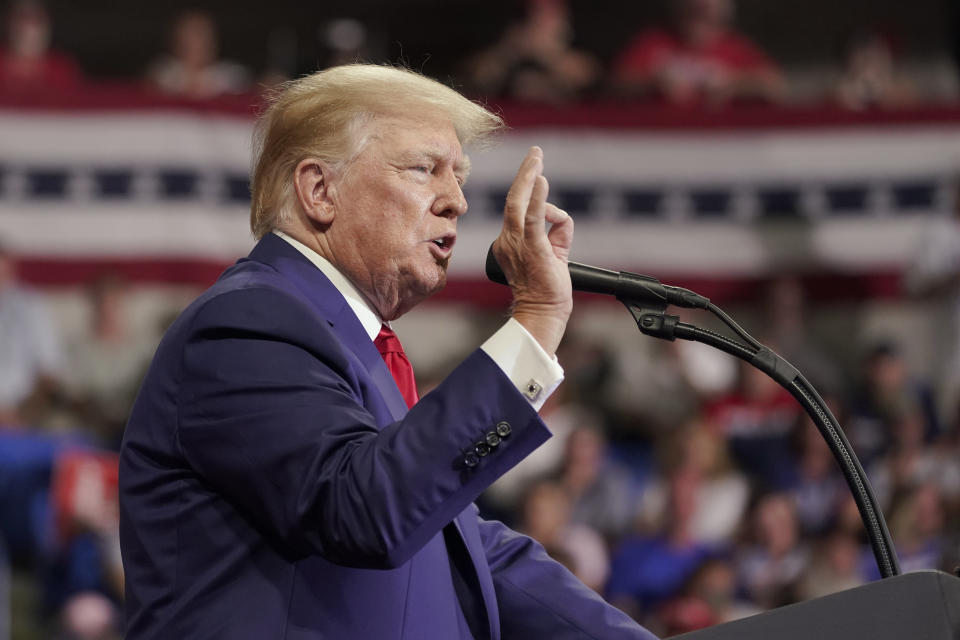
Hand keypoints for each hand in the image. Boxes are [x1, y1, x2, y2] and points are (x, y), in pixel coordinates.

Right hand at [492, 146, 573, 354]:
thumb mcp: (553, 256)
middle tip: (535, 154)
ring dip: (529, 177)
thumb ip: (556, 235)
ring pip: (519, 203)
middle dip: (524, 173)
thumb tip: (561, 218)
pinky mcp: (532, 248)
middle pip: (513, 199)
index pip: (517, 211)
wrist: (542, 314)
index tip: (536, 173)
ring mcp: (518, 244)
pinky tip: (542, 180)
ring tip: (537, 158)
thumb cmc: (547, 292)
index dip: (527, 191)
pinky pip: (533, 217)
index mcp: (509, 243)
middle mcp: (508, 241)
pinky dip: (538, 198)